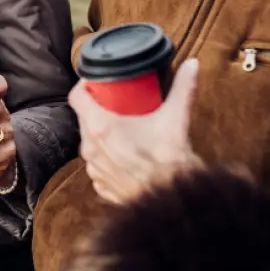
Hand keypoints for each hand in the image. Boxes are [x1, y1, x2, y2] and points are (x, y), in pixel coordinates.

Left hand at [69, 59, 198, 204]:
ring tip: (122, 128)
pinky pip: (99, 165)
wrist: (173, 205)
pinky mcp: (102, 187)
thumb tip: (192, 65)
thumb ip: (183, 87)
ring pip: (90, 143)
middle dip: (98, 108)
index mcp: (101, 128)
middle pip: (84, 119)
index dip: (85, 86)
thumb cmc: (171, 163)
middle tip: (117, 102)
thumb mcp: (175, 118)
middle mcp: (91, 149)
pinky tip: (124, 154)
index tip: (97, 82)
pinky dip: (108, 158)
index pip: (77, 97)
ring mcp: (95, 170)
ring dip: (102, 134)